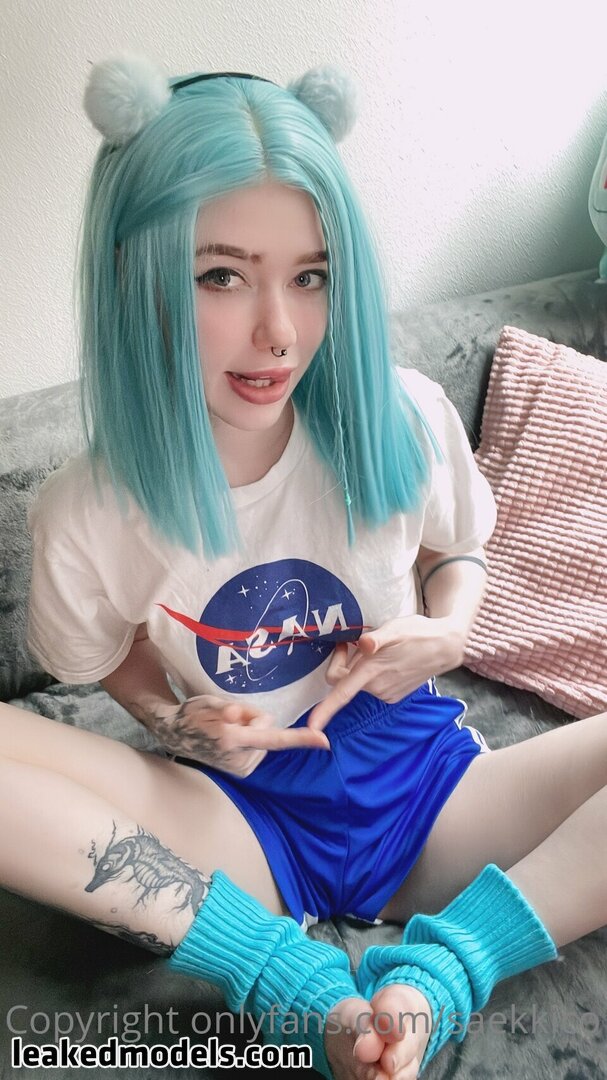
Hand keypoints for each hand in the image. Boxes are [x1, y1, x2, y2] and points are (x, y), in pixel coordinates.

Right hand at [149, 694, 329, 775]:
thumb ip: (230, 710)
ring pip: (265, 741)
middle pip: (269, 732)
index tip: (324, 740)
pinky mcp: (242, 772)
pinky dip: (249, 742)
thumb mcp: (210, 703)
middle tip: (230, 718)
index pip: (274, 738)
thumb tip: (241, 716)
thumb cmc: (194, 713)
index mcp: (232, 738)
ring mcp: (240, 768)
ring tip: (227, 729)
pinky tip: (230, 739)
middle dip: (256, 722)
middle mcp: (239, 758)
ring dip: (252, 733)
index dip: (301, 738)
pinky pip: (259, 749)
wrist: (174, 735)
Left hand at [307, 616, 465, 731]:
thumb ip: (377, 638)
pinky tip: (385, 660)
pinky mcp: (393, 696)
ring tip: (375, 649)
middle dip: (341, 663)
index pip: (342, 693)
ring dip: (357, 668)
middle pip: (342, 682)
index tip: (312, 726)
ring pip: (357, 683)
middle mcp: (377, 688)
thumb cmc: (418, 634)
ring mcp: (386, 694)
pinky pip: (370, 686)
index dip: (324, 711)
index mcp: (372, 672)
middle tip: (351, 642)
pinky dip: (369, 675)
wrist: (445, 648)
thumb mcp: (396, 628)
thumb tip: (364, 644)